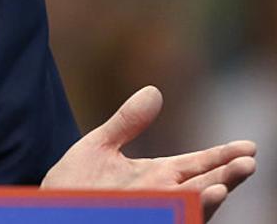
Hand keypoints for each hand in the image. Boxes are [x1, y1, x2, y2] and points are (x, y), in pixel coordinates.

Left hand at [41, 86, 255, 220]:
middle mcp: (160, 196)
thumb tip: (154, 90)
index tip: (248, 147)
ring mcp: (152, 212)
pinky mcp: (144, 221)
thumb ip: (128, 122)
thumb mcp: (99, 146)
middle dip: (225, 176)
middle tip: (249, 162)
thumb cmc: (75, 184)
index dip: (222, 156)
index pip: (197, 165)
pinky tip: (186, 202)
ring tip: (221, 186)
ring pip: (188, 207)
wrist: (52, 210)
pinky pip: (167, 219)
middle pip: (202, 186)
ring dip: (206, 199)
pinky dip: (179, 214)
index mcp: (156, 176)